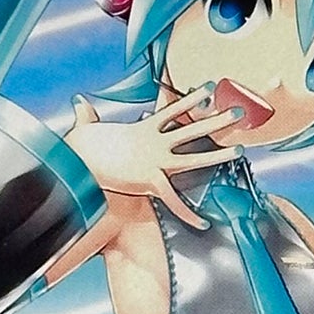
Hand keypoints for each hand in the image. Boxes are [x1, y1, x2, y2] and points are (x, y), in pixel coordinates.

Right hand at [64, 85, 242, 230]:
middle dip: (217, 121)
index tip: (209, 89)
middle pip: (192, 129)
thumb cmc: (78, 147)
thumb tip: (78, 101)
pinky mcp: (148, 180)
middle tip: (240, 114)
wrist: (72, 160)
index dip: (190, 98)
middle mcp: (154, 143)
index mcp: (143, 130)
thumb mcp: (86, 127)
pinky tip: (204, 224)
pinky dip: (187, 214)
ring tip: (241, 149)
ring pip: (192, 157)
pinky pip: (172, 200)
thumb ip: (87, 115)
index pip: (172, 109)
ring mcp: (153, 161)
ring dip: (217, 154)